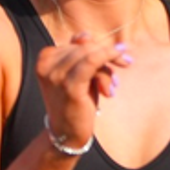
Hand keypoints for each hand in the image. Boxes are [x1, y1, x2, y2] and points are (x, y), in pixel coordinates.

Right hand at [34, 32, 133, 152]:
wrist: (68, 133)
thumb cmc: (75, 102)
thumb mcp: (77, 73)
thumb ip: (81, 53)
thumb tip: (86, 36)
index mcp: (45, 58)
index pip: (77, 43)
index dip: (98, 47)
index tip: (116, 54)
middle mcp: (47, 64)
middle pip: (85, 47)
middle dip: (106, 57)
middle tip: (124, 66)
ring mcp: (56, 75)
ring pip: (91, 54)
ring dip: (108, 68)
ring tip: (111, 87)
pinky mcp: (69, 86)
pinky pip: (93, 61)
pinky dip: (109, 56)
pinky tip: (122, 59)